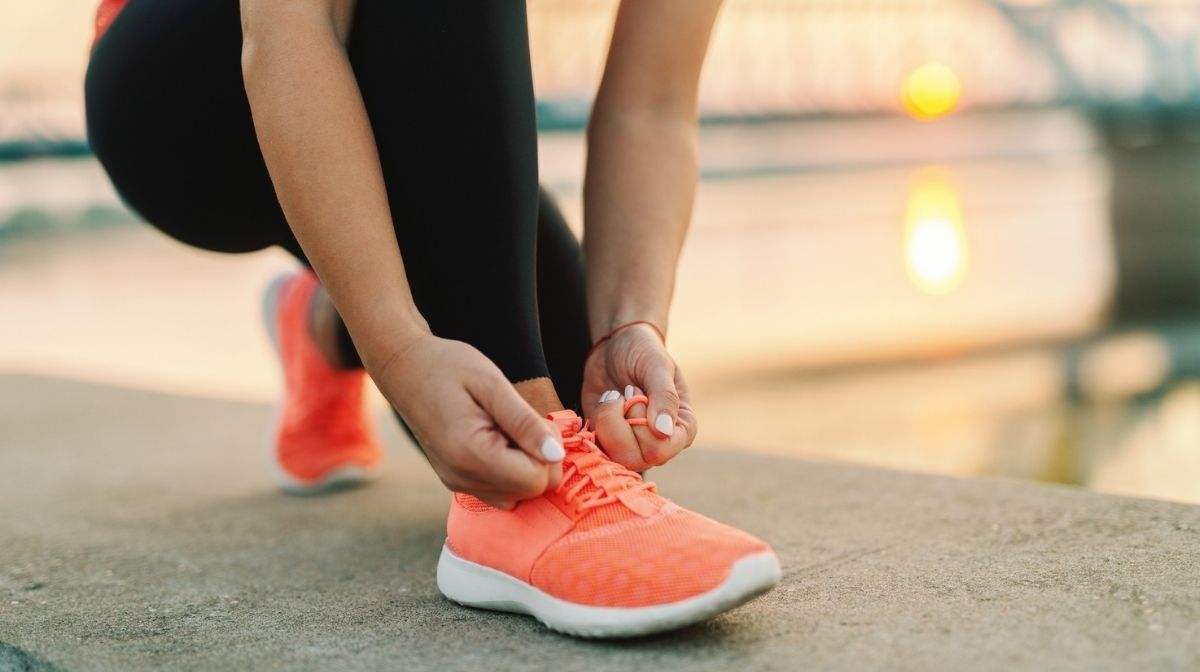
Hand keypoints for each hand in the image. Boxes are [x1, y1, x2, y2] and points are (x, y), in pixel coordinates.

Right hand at [370, 333, 564, 508]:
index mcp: (471, 455)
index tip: (535, 420)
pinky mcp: (458, 481)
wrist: (405, 368)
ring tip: (509, 428)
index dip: (549, 451)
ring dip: (527, 464)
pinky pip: (502, 491)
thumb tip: (557, 453)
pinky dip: (512, 470)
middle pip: (531, 491)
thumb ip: (525, 422)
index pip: (536, 480)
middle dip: (541, 458)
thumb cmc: (448, 366)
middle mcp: (463, 479)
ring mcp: (458, 483)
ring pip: (519, 494)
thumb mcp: (491, 383)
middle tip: (524, 421)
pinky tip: (501, 439)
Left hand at [581, 323, 697, 470]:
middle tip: (623, 393)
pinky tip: (605, 402)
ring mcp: (632, 446)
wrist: (617, 345)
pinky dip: (593, 422)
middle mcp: (660, 445)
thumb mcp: (657, 366)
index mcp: (682, 430)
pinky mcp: (608, 442)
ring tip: (613, 396)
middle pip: (634, 459)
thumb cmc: (644, 352)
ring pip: (611, 456)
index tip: (636, 392)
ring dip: (605, 420)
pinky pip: (594, 447)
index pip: (659, 449)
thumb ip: (664, 397)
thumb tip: (663, 432)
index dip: (640, 423)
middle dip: (619, 421)